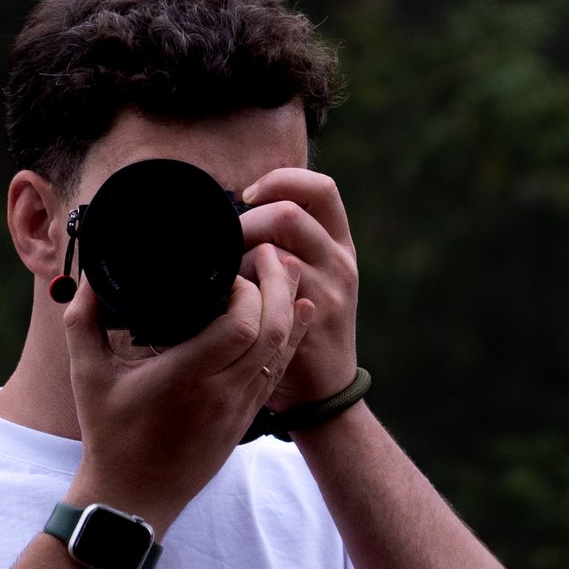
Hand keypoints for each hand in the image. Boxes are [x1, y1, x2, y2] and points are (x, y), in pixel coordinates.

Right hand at [63, 242, 309, 531]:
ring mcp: (239, 409)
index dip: (247, 289)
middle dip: (279, 286)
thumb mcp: (87, 374)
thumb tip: (88, 277)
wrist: (132, 499)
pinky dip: (293, 338)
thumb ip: (83, 319)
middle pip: (274, 332)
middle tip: (268, 250)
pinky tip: (300, 311)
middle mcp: (221, 393)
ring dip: (291, 307)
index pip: (242, 326)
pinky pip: (280, 372)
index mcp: (187, 377)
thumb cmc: (109, 435)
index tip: (230, 266)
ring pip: (284, 351)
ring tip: (285, 269)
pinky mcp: (246, 420)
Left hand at [237, 169, 360, 412]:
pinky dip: (240, 285)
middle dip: (247, 221)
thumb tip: (241, 202)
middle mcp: (339, 262)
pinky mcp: (306, 320)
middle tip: (229, 241)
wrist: (324, 388)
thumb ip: (290, 239)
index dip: (282, 180)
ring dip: (241, 255)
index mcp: (340, 243)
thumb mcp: (315, 274)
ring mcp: (326, 291)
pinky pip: (264, 289)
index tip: (250, 195)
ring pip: (273, 250)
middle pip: (289, 214)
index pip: (321, 188)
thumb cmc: (307, 322)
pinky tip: (231, 297)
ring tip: (230, 272)